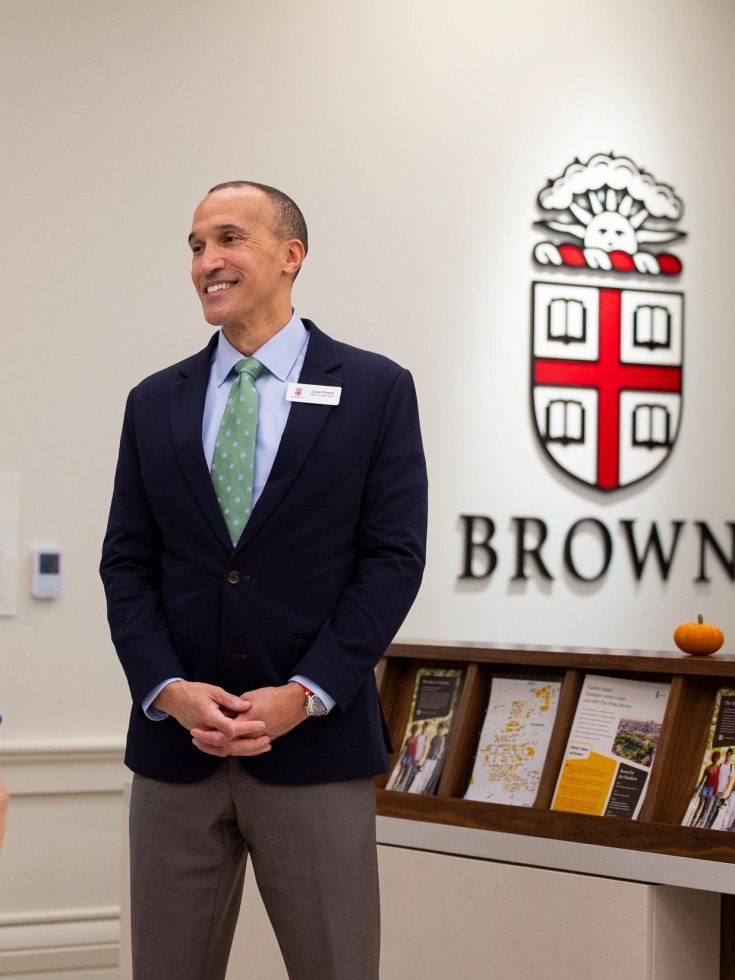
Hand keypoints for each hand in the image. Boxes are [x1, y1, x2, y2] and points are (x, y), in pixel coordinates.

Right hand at [154, 680, 270, 756]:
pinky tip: (247, 748)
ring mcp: (204, 737)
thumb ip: (230, 700)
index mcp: (209, 718)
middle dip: (250, 745)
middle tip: (267, 741)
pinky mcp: (205, 739)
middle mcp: (206, 731)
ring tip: (262, 747)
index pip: (231, 728)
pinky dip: (234, 750)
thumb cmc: (194, 692)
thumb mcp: (213, 691)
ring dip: (245, 750)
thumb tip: (247, 706)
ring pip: (226, 750)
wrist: (174, 699)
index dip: (247, 728)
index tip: (262, 725)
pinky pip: (220, 749)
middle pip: (230, 745)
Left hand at [191, 682, 305, 754]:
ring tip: (207, 746)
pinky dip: (234, 750)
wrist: (295, 702)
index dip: (207, 736)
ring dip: (220, 750)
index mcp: (247, 721)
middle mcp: (253, 734)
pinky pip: (247, 750)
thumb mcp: (250, 696)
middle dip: (210, 746)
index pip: (223, 734)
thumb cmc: (273, 696)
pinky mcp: (266, 742)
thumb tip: (222, 714)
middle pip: (228, 747)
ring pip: (237, 751)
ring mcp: (259, 740)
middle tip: (197, 741)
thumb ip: (234, 707)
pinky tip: (226, 748)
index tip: (196, 732)